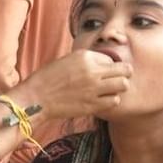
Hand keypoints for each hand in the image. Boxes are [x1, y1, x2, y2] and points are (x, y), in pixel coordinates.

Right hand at [12, 50, 131, 121]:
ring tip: (109, 90)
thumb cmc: (49, 78)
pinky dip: (111, 100)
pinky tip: (102, 100)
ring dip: (118, 88)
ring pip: (123, 85)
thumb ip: (88, 61)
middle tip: (116, 79)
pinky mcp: (93, 105)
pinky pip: (114, 101)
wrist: (37, 98)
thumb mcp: (68, 60)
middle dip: (123, 74)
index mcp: (85, 57)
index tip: (103, 71)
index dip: (109, 65)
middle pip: (125, 70)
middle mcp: (92, 71)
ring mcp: (94, 89)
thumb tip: (106, 63)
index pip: (111, 58)